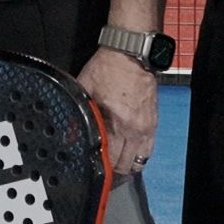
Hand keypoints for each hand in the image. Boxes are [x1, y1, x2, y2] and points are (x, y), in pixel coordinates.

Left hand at [78, 46, 159, 179]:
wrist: (130, 54)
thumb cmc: (107, 68)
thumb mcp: (84, 89)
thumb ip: (77, 113)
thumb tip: (70, 133)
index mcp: (115, 121)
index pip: (109, 157)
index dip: (100, 167)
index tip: (93, 169)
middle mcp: (133, 128)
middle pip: (125, 164)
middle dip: (113, 170)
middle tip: (103, 169)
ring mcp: (146, 127)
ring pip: (140, 160)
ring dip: (128, 164)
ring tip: (117, 164)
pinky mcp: (153, 123)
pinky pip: (149, 149)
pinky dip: (139, 154)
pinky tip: (130, 153)